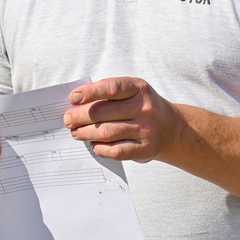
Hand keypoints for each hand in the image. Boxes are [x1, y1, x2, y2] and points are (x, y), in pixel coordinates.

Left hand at [63, 77, 178, 162]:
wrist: (171, 128)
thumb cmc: (141, 107)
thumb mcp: (131, 92)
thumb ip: (107, 95)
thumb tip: (75, 104)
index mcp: (139, 88)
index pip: (111, 88)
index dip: (90, 92)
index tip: (73, 98)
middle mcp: (145, 108)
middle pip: (104, 112)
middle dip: (80, 116)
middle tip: (68, 120)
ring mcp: (147, 129)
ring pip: (107, 132)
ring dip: (86, 133)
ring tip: (75, 132)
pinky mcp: (146, 149)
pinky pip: (117, 151)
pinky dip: (101, 148)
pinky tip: (94, 145)